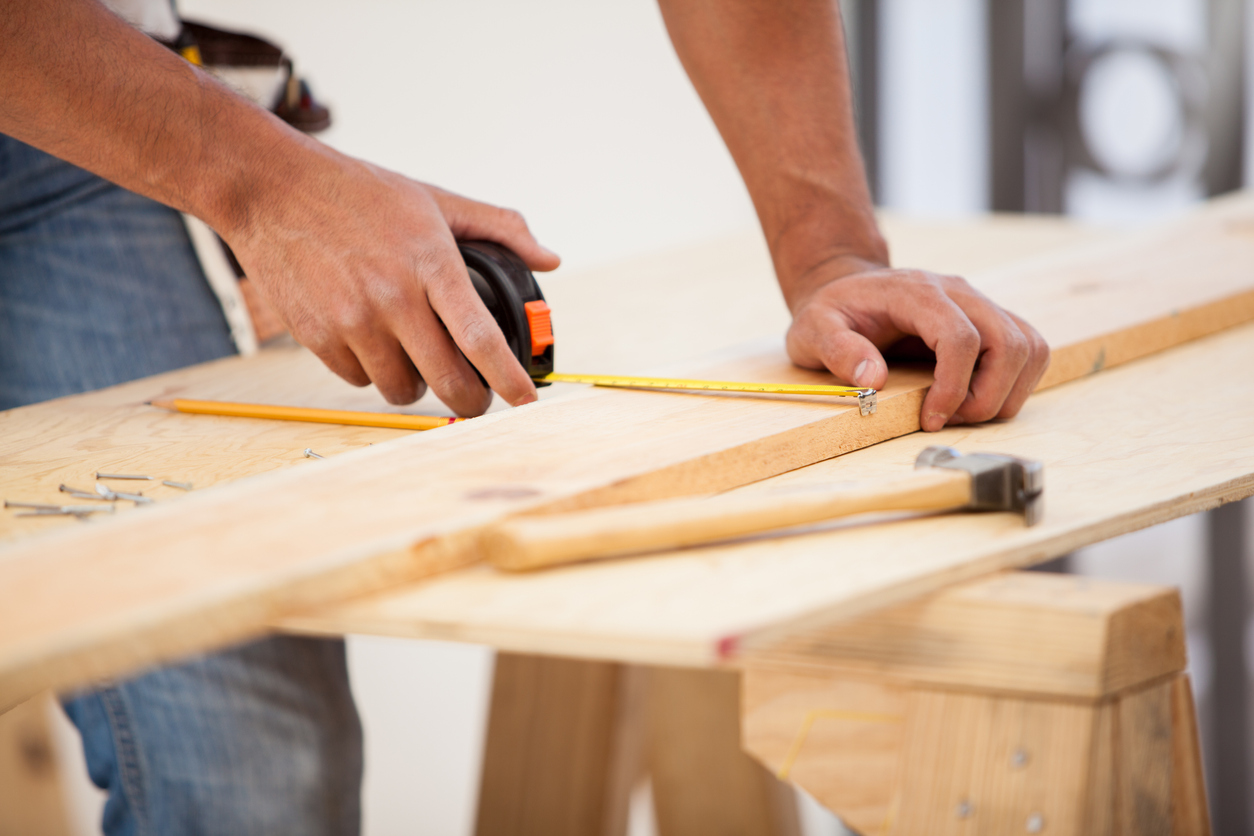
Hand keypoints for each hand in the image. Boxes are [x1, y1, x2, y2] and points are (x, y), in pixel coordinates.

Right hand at [222, 146, 559, 415]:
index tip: (525, 399)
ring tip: (417, 358)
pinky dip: (373, 372)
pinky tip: (373, 343)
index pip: (480, 339)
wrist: (273, 188)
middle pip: (447, 380)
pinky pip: (359, 381)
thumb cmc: (358, 193)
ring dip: (417, 385)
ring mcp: (352, 321)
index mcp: (430, 264)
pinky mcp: (317, 336)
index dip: (508, 379)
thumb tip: (549, 259)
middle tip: (477, 399)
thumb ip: (498, 227)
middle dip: (471, 401)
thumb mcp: (434, 199)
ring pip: (401, 389)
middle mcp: (393, 298)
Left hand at [785, 263, 1049, 431]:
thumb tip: (872, 379)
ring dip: (1006, 392)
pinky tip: (975, 399)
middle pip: (1008, 343)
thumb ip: (838, 350)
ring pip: (1028, 347)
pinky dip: (1014, 383)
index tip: (930, 418)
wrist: (848, 290)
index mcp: (916, 292)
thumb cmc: (834, 312)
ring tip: (962, 412)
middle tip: (946, 420)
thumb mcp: (814, 330)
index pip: (961, 337)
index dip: (953, 386)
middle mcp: (958, 293)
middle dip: (986, 397)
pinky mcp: (991, 321)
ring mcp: (980, 304)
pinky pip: (1027, 349)